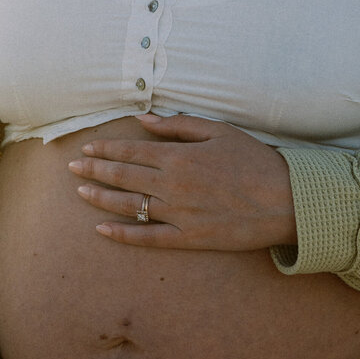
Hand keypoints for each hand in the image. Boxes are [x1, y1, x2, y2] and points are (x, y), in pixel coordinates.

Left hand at [68, 112, 296, 250]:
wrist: (287, 200)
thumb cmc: (256, 162)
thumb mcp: (219, 132)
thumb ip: (178, 125)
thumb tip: (143, 120)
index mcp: (179, 156)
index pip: (131, 150)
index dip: (105, 148)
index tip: (87, 146)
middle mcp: (173, 185)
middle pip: (123, 175)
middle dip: (94, 169)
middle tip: (72, 166)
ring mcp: (179, 214)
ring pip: (128, 205)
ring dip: (100, 198)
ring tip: (80, 191)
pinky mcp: (189, 238)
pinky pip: (148, 237)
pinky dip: (122, 234)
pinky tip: (102, 230)